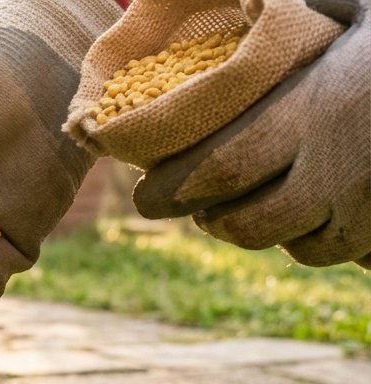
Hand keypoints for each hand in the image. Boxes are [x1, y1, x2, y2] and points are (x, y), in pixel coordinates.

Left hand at [132, 0, 370, 268]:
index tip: (143, 182)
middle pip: (240, 216)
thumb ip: (302, 6)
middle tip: (161, 202)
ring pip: (275, 239)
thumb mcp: (352, 9)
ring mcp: (365, 199)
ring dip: (236, 228)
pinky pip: (321, 252)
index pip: (219, 165)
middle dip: (192, 214)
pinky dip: (292, 241)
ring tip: (218, 206)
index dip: (171, 185)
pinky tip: (285, 213)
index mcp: (320, 104)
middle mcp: (339, 161)